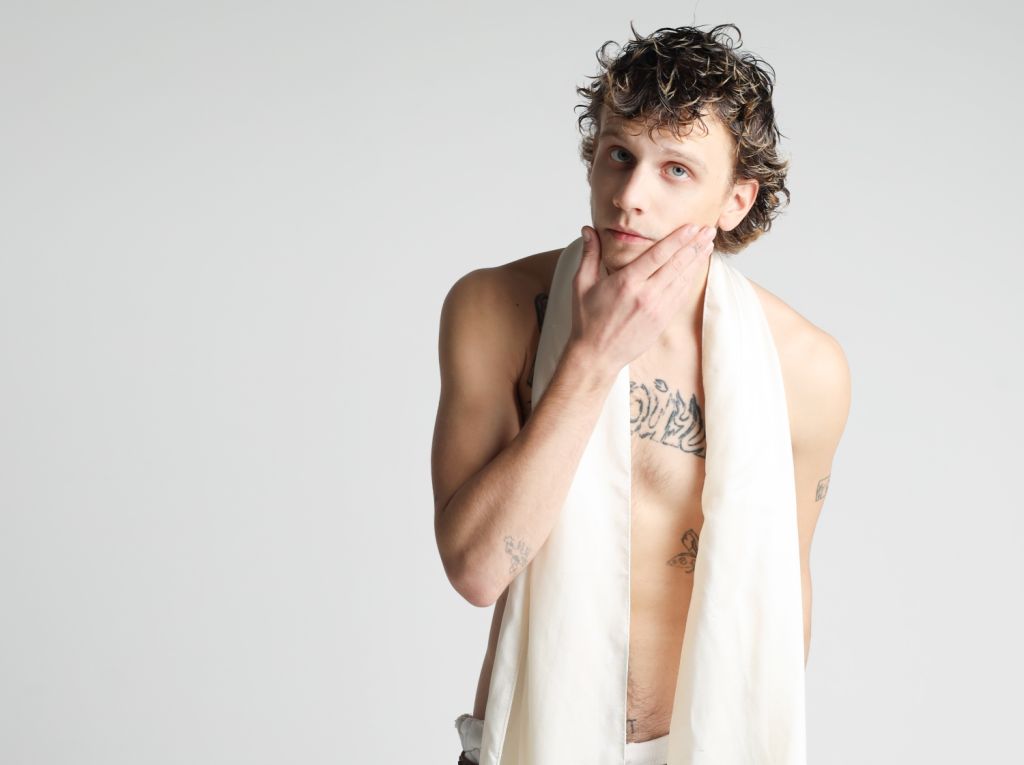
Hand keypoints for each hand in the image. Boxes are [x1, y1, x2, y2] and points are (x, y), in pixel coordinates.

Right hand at [567, 222, 715, 374]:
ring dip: (697, 260)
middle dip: (695, 245)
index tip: (691, 226)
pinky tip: (696, 268)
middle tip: (708, 230)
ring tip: (709, 244)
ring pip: (683, 279)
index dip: (678, 239)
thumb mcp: (582, 284)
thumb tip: (588, 229)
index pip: (658, 254)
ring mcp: (657, 309)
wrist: (597, 355)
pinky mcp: (662, 320)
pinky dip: (691, 279)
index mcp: (626, 282)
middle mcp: (645, 295)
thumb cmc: (587, 320)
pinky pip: (681, 295)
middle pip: (676, 264)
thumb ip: (589, 254)